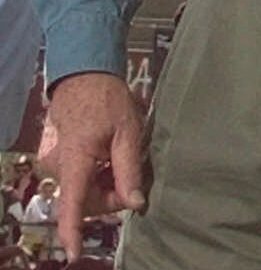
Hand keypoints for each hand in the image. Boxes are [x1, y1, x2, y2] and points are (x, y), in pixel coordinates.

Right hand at [44, 73, 145, 261]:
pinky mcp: (59, 159)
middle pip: (84, 201)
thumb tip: (135, 204)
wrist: (84, 76)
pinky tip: (109, 159)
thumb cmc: (109, 100)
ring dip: (103, 187)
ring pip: (82, 191)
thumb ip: (129, 171)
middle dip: (109, 198)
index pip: (72, 205)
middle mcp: (60, 166)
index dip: (73, 232)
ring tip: (120, 161)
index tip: (74, 255)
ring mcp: (57, 163)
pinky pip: (79, 179)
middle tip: (132, 179)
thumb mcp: (128, 133)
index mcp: (76, 161)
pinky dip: (96, 177)